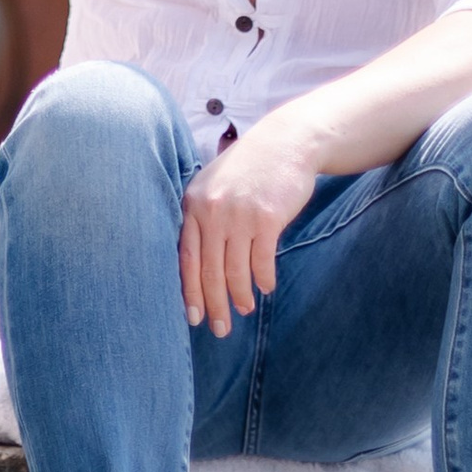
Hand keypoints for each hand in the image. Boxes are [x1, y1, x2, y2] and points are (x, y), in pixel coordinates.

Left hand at [178, 117, 322, 337]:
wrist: (285, 142)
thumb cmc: (248, 167)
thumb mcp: (214, 184)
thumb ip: (201, 217)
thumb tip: (194, 264)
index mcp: (193, 204)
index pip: (185, 258)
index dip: (189, 292)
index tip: (193, 318)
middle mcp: (211, 210)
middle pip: (209, 270)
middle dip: (214, 304)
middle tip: (220, 330)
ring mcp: (238, 215)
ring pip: (235, 270)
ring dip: (240, 296)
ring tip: (244, 310)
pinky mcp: (266, 218)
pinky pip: (261, 261)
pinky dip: (263, 279)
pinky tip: (265, 288)